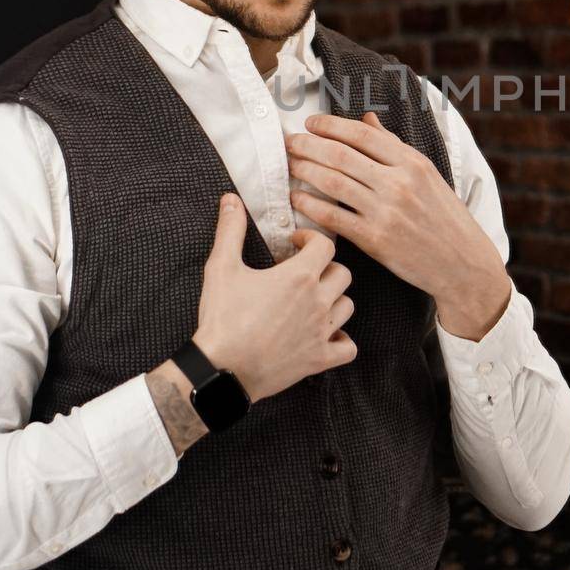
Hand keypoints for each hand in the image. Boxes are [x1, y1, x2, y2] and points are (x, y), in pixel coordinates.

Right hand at [190, 192, 356, 401]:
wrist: (222, 369)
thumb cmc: (223, 319)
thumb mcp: (221, 268)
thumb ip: (230, 230)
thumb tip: (230, 200)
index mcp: (300, 276)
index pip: (326, 245)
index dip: (311, 239)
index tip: (296, 243)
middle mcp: (318, 301)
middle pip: (343, 273)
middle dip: (326, 267)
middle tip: (304, 272)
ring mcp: (322, 332)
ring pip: (348, 306)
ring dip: (334, 299)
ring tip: (313, 300)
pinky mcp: (319, 359)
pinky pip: (348, 348)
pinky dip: (342, 340)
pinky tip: (326, 334)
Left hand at [285, 110, 503, 304]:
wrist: (462, 263)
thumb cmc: (445, 218)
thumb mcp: (428, 175)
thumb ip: (394, 146)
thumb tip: (367, 119)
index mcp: (412, 163)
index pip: (363, 134)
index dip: (331, 125)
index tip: (311, 123)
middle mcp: (399, 183)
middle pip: (341, 155)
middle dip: (309, 145)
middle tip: (290, 142)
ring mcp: (386, 212)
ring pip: (333, 183)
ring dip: (305, 171)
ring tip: (290, 165)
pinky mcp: (375, 240)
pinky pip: (334, 217)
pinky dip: (311, 205)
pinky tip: (297, 199)